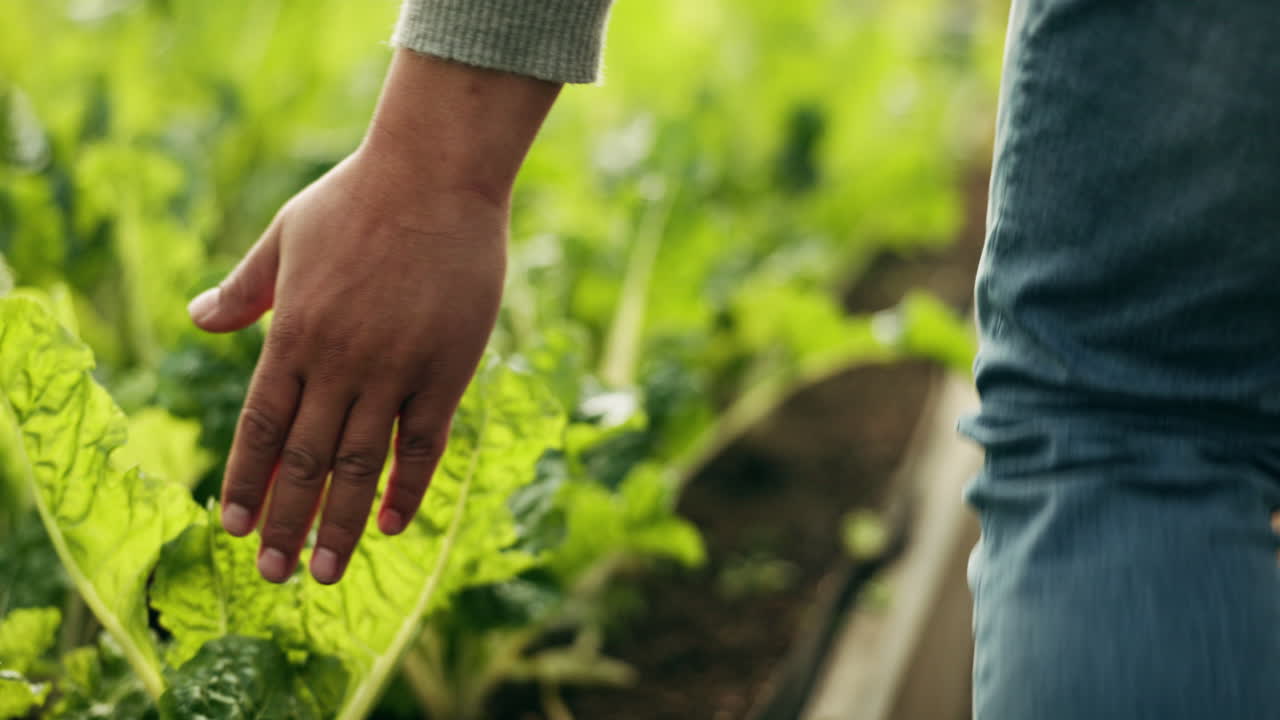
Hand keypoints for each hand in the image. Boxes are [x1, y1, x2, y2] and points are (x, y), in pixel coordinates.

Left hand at [188, 50, 558, 583]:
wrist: (436, 174)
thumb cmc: (357, 197)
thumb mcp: (285, 235)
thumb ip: (245, 288)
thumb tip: (198, 320)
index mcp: (293, 333)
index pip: (261, 427)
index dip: (248, 481)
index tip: (238, 529)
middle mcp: (338, 362)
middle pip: (307, 461)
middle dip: (290, 523)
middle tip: (279, 575)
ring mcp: (394, 369)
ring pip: (362, 464)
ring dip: (342, 524)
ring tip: (328, 572)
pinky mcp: (446, 369)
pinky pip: (423, 443)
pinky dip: (408, 487)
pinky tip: (393, 524)